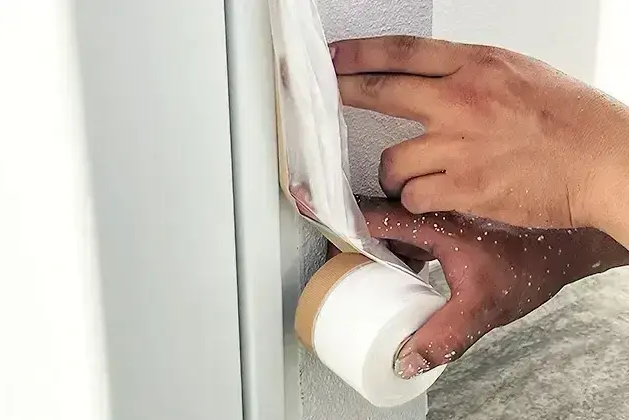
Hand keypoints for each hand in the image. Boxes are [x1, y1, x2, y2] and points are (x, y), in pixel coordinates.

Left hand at [330, 36, 628, 240]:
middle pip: (381, 92)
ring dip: (395, 174)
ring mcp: (459, 146)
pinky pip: (414, 197)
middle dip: (345, 93)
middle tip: (328, 97)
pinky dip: (418, 201)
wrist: (603, 161)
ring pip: (392, 162)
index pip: (402, 52)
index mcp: (477, 66)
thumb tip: (434, 84)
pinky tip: (436, 199)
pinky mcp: (464, 188)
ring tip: (414, 179)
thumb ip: (470, 78)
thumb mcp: (518, 76)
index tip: (336, 57)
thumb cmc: (571, 119)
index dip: (360, 53)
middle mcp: (461, 101)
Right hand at [355, 197, 628, 378]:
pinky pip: (405, 232)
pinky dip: (391, 248)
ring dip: (370, 242)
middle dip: (348, 235)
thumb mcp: (484, 307)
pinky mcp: (443, 225)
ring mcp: (437, 217)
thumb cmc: (528, 267)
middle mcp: (432, 212)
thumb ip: (444, 336)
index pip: (374, 216)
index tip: (309, 212)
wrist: (559, 248)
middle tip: (332, 259)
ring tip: (355, 265)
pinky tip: (394, 268)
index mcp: (434, 223)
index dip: (339, 218)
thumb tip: (405, 359)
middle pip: (375, 217)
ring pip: (389, 224)